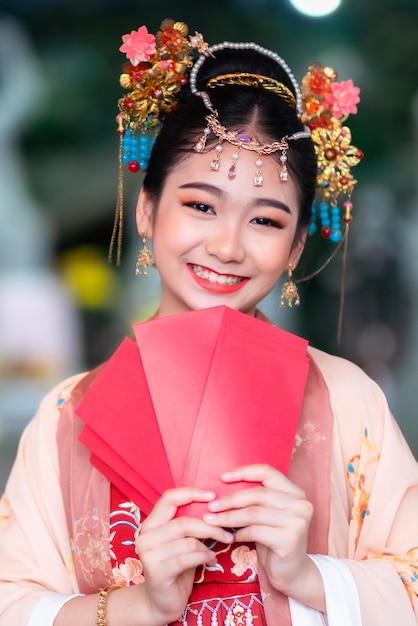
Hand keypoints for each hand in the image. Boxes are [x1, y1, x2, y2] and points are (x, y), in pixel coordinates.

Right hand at [135, 488, 233, 624]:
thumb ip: (191, 523)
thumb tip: (217, 505)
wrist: (161, 601)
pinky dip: (204, 557)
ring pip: (189, 541)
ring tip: (216, 549)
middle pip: (184, 521)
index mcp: (151, 522)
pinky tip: (211, 559)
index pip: (169, 498)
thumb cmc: (176, 566)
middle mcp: (146, 535)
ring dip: (208, 545)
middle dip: (210, 525)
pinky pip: (188, 558)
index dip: (192, 493)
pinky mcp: (157, 571)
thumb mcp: (182, 541)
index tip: (213, 496)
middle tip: (227, 531)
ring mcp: (149, 553)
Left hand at [202, 464, 324, 611]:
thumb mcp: (267, 515)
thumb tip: (222, 485)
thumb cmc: (274, 540)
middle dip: (231, 499)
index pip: (267, 471)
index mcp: (295, 492)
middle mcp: (301, 503)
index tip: (223, 478)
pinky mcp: (290, 539)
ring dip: (230, 517)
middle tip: (211, 506)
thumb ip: (255, 499)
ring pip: (254, 513)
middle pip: (258, 493)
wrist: (293, 573)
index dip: (244, 472)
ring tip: (213, 521)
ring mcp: (298, 521)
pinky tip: (232, 537)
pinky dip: (240, 533)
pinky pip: (257, 531)